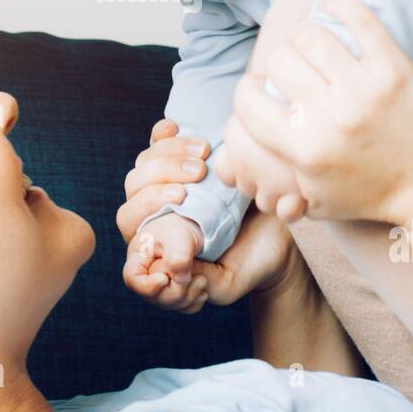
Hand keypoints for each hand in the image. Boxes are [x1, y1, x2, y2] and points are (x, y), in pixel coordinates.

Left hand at [118, 119, 298, 311]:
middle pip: (133, 194)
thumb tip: (176, 266)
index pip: (129, 233)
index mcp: (159, 247)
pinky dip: (161, 135)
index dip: (140, 217)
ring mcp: (166, 188)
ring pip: (142, 167)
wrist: (282, 234)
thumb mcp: (227, 283)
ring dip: (168, 156)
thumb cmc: (252, 261)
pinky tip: (173, 127)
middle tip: (198, 175)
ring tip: (205, 153)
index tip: (177, 203)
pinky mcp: (181, 163)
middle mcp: (157, 217)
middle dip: (160, 181)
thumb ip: (200, 284)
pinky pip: (156, 145)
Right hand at [230, 0, 412, 225]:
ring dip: (306, 37)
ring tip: (313, 47)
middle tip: (292, 70)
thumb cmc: (373, 196)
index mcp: (305, 150)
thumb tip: (230, 167)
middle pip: (279, 61)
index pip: (248, 103)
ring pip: (310, 35)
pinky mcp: (395, 69)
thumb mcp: (316, 201)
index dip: (246, 91)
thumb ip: (272, 183)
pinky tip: (330, 8)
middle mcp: (332, 118)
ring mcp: (365, 90)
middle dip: (278, 63)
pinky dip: (338, 5)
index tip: (258, 89)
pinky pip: (358, 18)